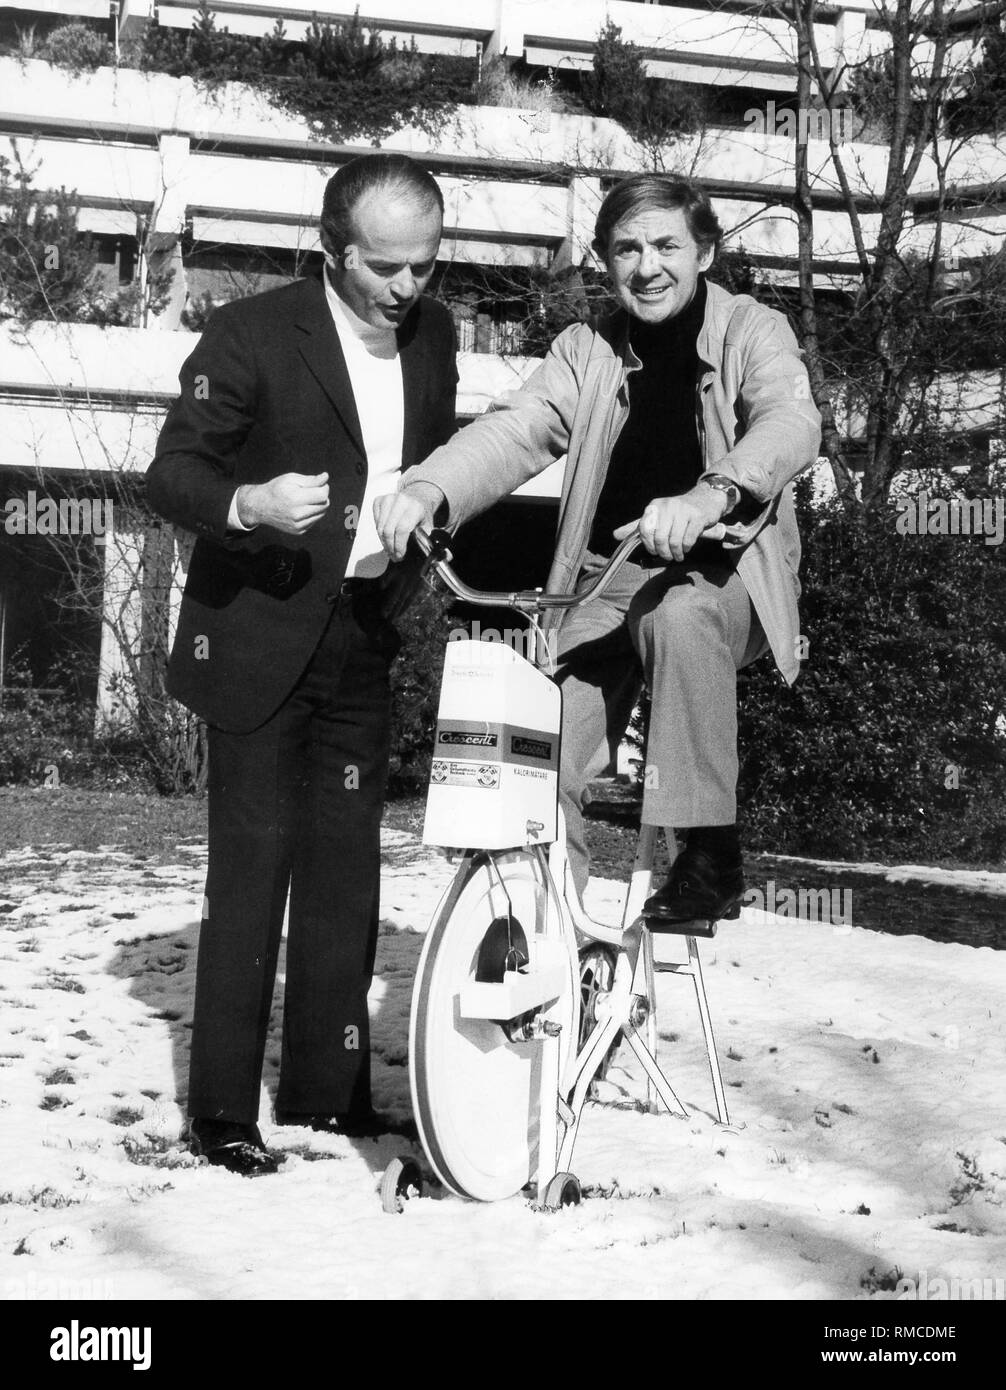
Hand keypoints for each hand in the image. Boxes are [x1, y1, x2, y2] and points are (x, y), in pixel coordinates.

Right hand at [236, 473, 328, 534]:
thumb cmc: (277, 489)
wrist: (261, 506)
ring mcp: (298, 525)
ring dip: (318, 505)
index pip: (322, 495)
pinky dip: (312, 513)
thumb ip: (310, 480)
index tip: (319, 484)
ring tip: (305, 499)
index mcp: (295, 499)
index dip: (324, 488)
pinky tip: (301, 508)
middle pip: (324, 505)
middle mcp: (297, 514)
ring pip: (322, 513)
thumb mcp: (291, 479)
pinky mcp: (299, 531)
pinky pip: (314, 520)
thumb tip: (326, 477)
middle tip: (312, 491)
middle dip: (322, 496)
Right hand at [374, 484, 442, 561]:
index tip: (400, 555)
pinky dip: (380, 533)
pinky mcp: (379, 500)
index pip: (402, 529)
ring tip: (391, 550)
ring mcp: (388, 499)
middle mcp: (401, 500)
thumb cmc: (422, 515)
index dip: (399, 545)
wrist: (416, 497)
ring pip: (380, 528)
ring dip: (384, 543)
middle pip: (389, 530)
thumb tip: (448, 557)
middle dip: (391, 547)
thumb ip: (437, 542)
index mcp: (416, 507)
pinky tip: (388, 537)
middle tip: (395, 557)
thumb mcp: (431, 526)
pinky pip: (376, 522)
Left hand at [613, 486, 727, 563]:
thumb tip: (615, 535)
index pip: (644, 530)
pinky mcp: (698, 516)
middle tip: (667, 556)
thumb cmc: (679, 512)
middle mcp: (667, 506)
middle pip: (659, 538)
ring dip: (676, 553)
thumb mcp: (657, 516)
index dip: (648, 545)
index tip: (654, 551)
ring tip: (678, 555)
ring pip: (674, 540)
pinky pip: (688, 539)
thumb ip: (637, 526)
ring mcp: (683, 510)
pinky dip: (686, 548)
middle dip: (663, 552)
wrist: (706, 499)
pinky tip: (686, 548)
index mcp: (655, 506)